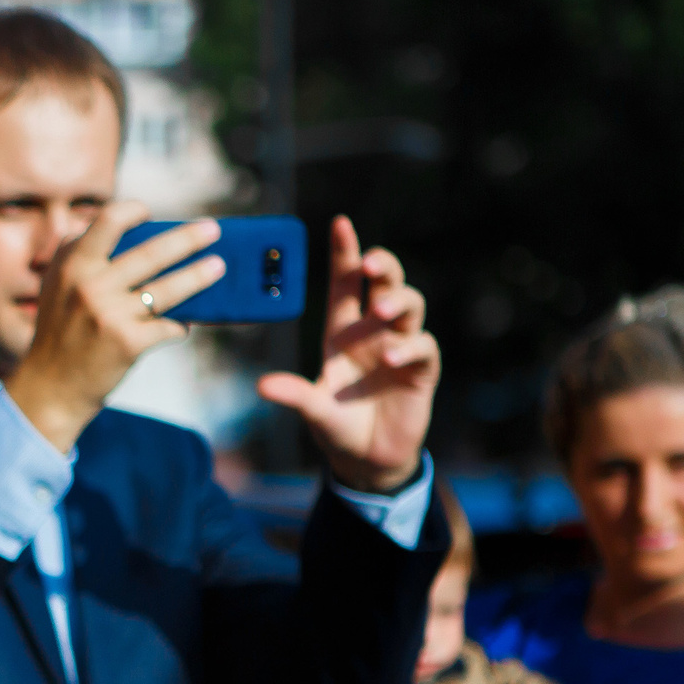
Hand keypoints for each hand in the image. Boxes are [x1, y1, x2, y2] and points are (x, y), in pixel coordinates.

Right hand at [1, 204, 224, 452]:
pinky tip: (183, 325)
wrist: (50, 388)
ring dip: (199, 276)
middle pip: (151, 252)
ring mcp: (110, 315)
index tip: (149, 214)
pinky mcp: (127, 343)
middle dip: (188, 238)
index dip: (133, 211)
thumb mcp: (56, 286)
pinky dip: (179, 326)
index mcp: (71, 265)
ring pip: (168, 290)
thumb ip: (77, 254)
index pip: (109, 220)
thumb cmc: (59, 333)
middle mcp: (90, 286)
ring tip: (218, 267)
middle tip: (213, 229)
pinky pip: (167, 326)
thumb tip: (125, 228)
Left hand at [257, 216, 440, 492]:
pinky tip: (391, 356)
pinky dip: (409, 346)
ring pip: (409, 305)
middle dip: (382, 267)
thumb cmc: (337, 427)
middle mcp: (373, 333)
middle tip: (370, 265)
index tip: (340, 223)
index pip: (345, 285)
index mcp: (342, 332)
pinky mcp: (420, 371)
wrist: (367, 460)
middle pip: (385, 283)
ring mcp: (399, 348)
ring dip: (398, 301)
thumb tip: (261, 387)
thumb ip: (294, 396)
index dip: (344, 254)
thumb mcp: (312, 411)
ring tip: (381, 310)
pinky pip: (422, 346)